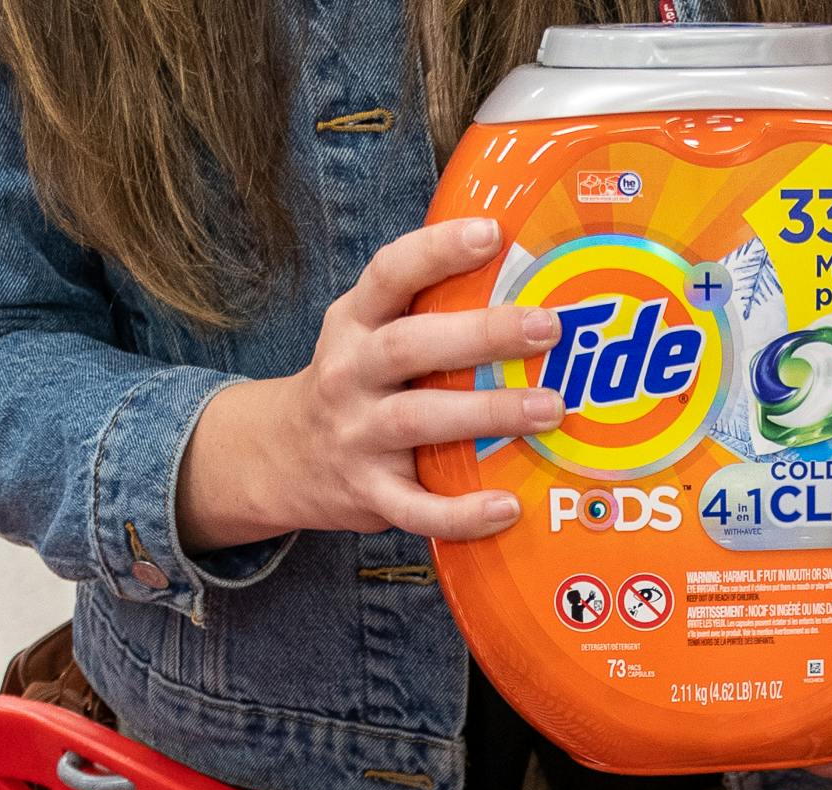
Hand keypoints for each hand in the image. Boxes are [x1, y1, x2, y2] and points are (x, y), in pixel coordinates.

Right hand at [177, 218, 563, 550]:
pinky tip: (507, 508)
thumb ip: (426, 312)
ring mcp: (355, 435)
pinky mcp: (367, 493)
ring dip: (488, 414)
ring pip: (419, 420)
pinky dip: (461, 513)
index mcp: (354, 323)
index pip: (390, 273)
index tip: (490, 233)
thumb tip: (528, 280)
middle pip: (411, 346)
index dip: (437, 250)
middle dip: (482, 334)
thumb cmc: (355, 384)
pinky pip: (415, 508)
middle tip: (548, 327)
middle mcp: (349, 373)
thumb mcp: (367, 334)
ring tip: (550, 408)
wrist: (280, 457)